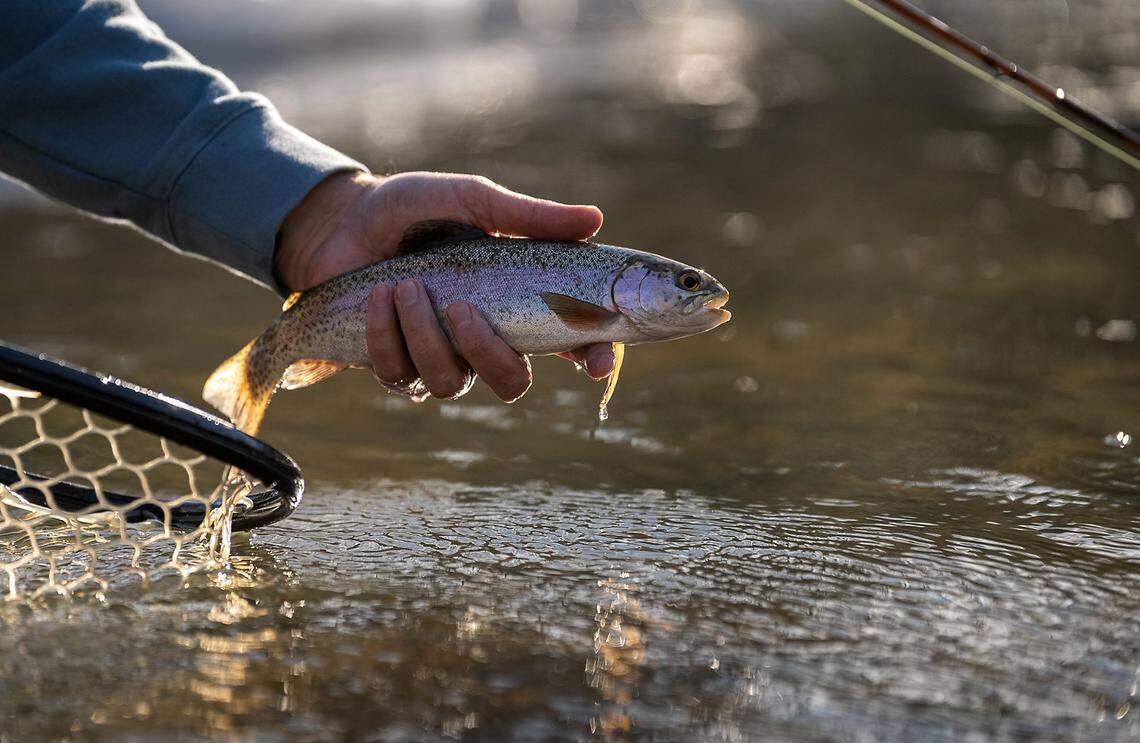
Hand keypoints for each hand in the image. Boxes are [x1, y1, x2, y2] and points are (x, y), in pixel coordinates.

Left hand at [275, 171, 615, 401]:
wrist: (341, 219)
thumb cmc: (414, 209)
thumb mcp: (473, 201)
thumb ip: (529, 217)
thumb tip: (595, 219)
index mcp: (516, 303)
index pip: (570, 341)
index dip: (592, 356)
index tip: (596, 362)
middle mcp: (483, 340)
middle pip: (511, 382)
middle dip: (488, 353)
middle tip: (462, 308)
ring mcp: (439, 359)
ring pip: (450, 382)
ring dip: (426, 335)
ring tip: (406, 285)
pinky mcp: (394, 367)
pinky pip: (399, 375)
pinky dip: (387, 333)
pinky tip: (379, 296)